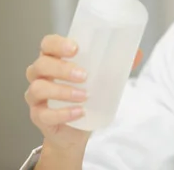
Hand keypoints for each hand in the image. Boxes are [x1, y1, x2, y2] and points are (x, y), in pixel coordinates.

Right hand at [24, 34, 142, 150]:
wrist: (75, 130)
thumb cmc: (85, 95)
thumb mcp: (100, 77)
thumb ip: (116, 64)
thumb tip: (137, 52)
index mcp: (54, 59)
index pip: (47, 44)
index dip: (57, 44)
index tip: (75, 48)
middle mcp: (40, 75)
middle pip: (41, 64)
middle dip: (62, 68)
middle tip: (84, 74)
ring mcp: (36, 96)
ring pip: (38, 88)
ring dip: (62, 91)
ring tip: (84, 95)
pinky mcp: (39, 116)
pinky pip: (44, 114)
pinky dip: (63, 113)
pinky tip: (79, 112)